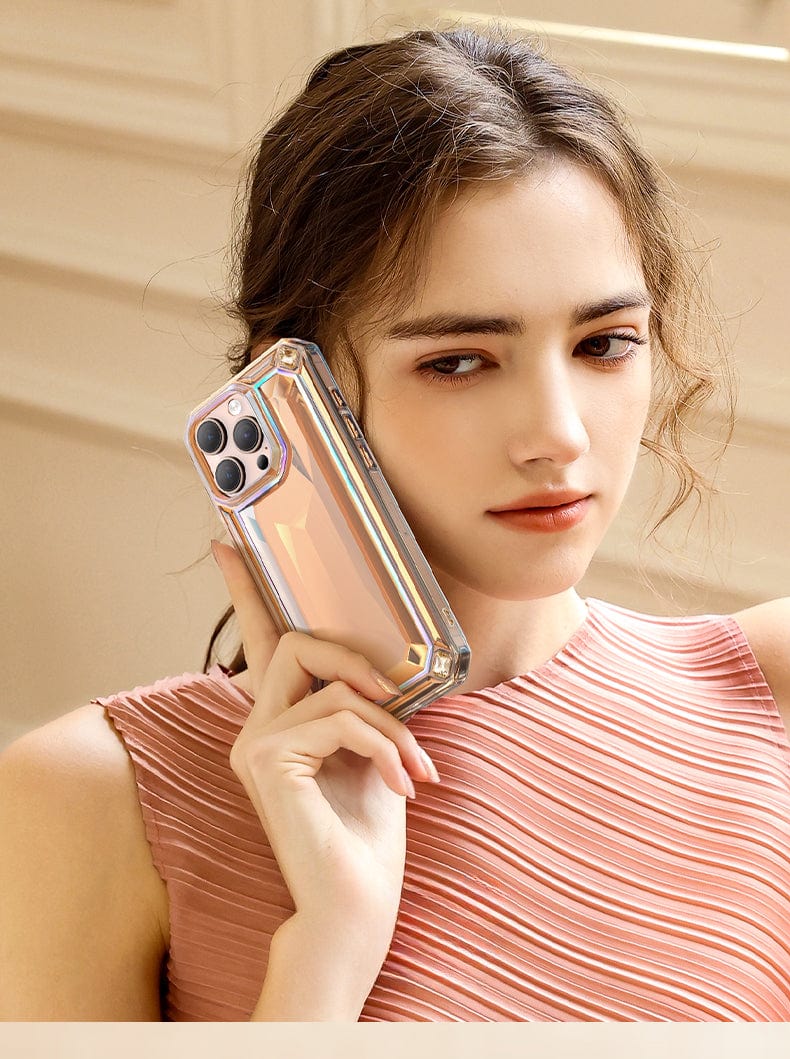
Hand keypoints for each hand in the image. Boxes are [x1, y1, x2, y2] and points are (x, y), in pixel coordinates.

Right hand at [211, 540, 439, 935]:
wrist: (356, 905)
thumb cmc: (368, 832)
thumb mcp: (374, 750)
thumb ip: (362, 703)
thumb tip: (384, 664)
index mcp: (280, 719)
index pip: (259, 641)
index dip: (246, 589)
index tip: (231, 544)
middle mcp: (255, 726)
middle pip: (299, 640)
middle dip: (358, 658)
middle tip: (397, 697)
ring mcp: (254, 742)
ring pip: (328, 676)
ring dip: (388, 718)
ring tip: (414, 765)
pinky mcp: (265, 758)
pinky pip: (340, 715)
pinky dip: (385, 742)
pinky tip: (404, 783)